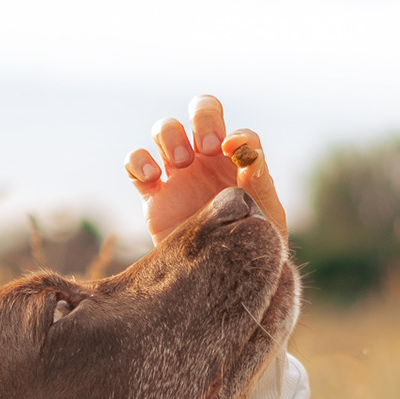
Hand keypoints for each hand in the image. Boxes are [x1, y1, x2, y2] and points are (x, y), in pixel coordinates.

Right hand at [126, 95, 287, 244]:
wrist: (219, 285)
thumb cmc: (249, 250)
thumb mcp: (264, 218)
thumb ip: (260, 183)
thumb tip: (251, 153)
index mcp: (239, 166)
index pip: (240, 133)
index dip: (237, 135)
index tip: (233, 152)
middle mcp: (209, 162)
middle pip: (202, 113)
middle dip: (202, 120)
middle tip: (206, 148)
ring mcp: (178, 175)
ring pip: (166, 129)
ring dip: (170, 135)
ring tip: (179, 162)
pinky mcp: (153, 196)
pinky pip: (135, 163)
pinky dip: (137, 160)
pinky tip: (151, 177)